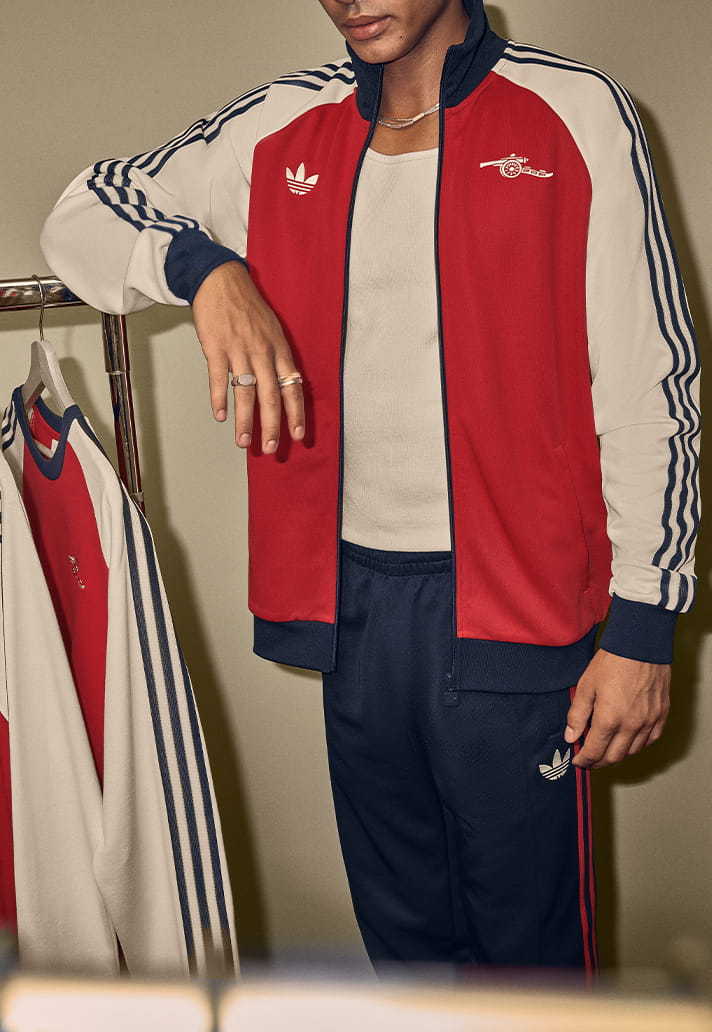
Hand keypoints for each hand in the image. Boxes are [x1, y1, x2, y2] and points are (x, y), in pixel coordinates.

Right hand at [191, 260, 304, 451]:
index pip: (292, 387)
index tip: (299, 436)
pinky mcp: (216, 347)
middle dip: (272, 426)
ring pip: (245, 393)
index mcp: (279, 349)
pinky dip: (219, 399)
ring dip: (245, 421)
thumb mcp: (272, 329)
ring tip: (243, 443)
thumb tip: (282, 386)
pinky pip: (219, 379)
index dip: (296, 413)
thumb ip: (277, 358)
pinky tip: (220, 415)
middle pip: (271, 396)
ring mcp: (239, 350)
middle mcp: (262, 352)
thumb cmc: (248, 306)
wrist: (221, 280)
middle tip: (270, 449)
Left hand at [564, 648, 670, 768]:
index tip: (578, 761)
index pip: (595, 752)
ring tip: (606, 749)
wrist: (640, 645)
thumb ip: (577, 715)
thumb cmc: (612, 662)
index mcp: (609, 719)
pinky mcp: (661, 714)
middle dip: (599, 762)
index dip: (584, 761)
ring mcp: (649, 721)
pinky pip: (650, 740)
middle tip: (590, 759)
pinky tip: (628, 740)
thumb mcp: (585, 686)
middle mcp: (631, 725)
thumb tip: (571, 737)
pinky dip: (638, 745)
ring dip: (618, 755)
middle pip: (614, 757)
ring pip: (633, 751)